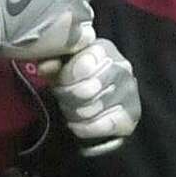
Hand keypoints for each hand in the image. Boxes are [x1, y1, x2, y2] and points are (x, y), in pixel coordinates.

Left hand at [52, 38, 140, 156]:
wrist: (98, 112)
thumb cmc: (76, 83)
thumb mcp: (60, 69)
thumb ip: (52, 64)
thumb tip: (44, 67)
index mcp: (104, 48)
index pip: (82, 64)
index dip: (66, 78)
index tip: (60, 83)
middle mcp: (122, 67)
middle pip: (86, 89)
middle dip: (67, 98)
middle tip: (63, 99)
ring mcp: (130, 92)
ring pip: (90, 109)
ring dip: (73, 113)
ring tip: (72, 110)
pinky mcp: (131, 117)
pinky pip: (98, 125)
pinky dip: (82, 128)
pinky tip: (78, 125)